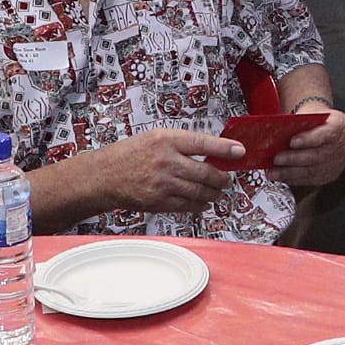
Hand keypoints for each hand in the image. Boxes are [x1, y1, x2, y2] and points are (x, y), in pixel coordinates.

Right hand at [94, 129, 239, 212]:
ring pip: (200, 192)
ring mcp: (163, 184)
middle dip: (222, 178)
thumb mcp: (155, 137)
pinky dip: (200, 205)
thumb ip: (181, 144)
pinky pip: (188, 206)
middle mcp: (166, 161)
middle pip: (206, 172)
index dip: (224, 148)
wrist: (106, 176)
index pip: (203, 143)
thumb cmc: (130, 154)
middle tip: (226, 179)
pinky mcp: (160, 202)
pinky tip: (203, 202)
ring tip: (217, 192)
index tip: (239, 152)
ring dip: (214, 194)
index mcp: (165, 140)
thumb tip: (210, 152)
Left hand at [268, 109, 344, 186]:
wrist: (330, 128)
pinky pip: (312, 179)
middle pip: (316, 156)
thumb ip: (299, 122)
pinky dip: (295, 179)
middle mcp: (341, 146)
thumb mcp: (312, 113)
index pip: (324, 135)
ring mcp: (337, 162)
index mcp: (339, 126)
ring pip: (313, 171)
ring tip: (274, 172)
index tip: (292, 142)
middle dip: (293, 159)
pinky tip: (283, 177)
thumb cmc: (318, 119)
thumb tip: (277, 131)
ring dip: (290, 173)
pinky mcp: (331, 174)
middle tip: (276, 159)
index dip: (307, 140)